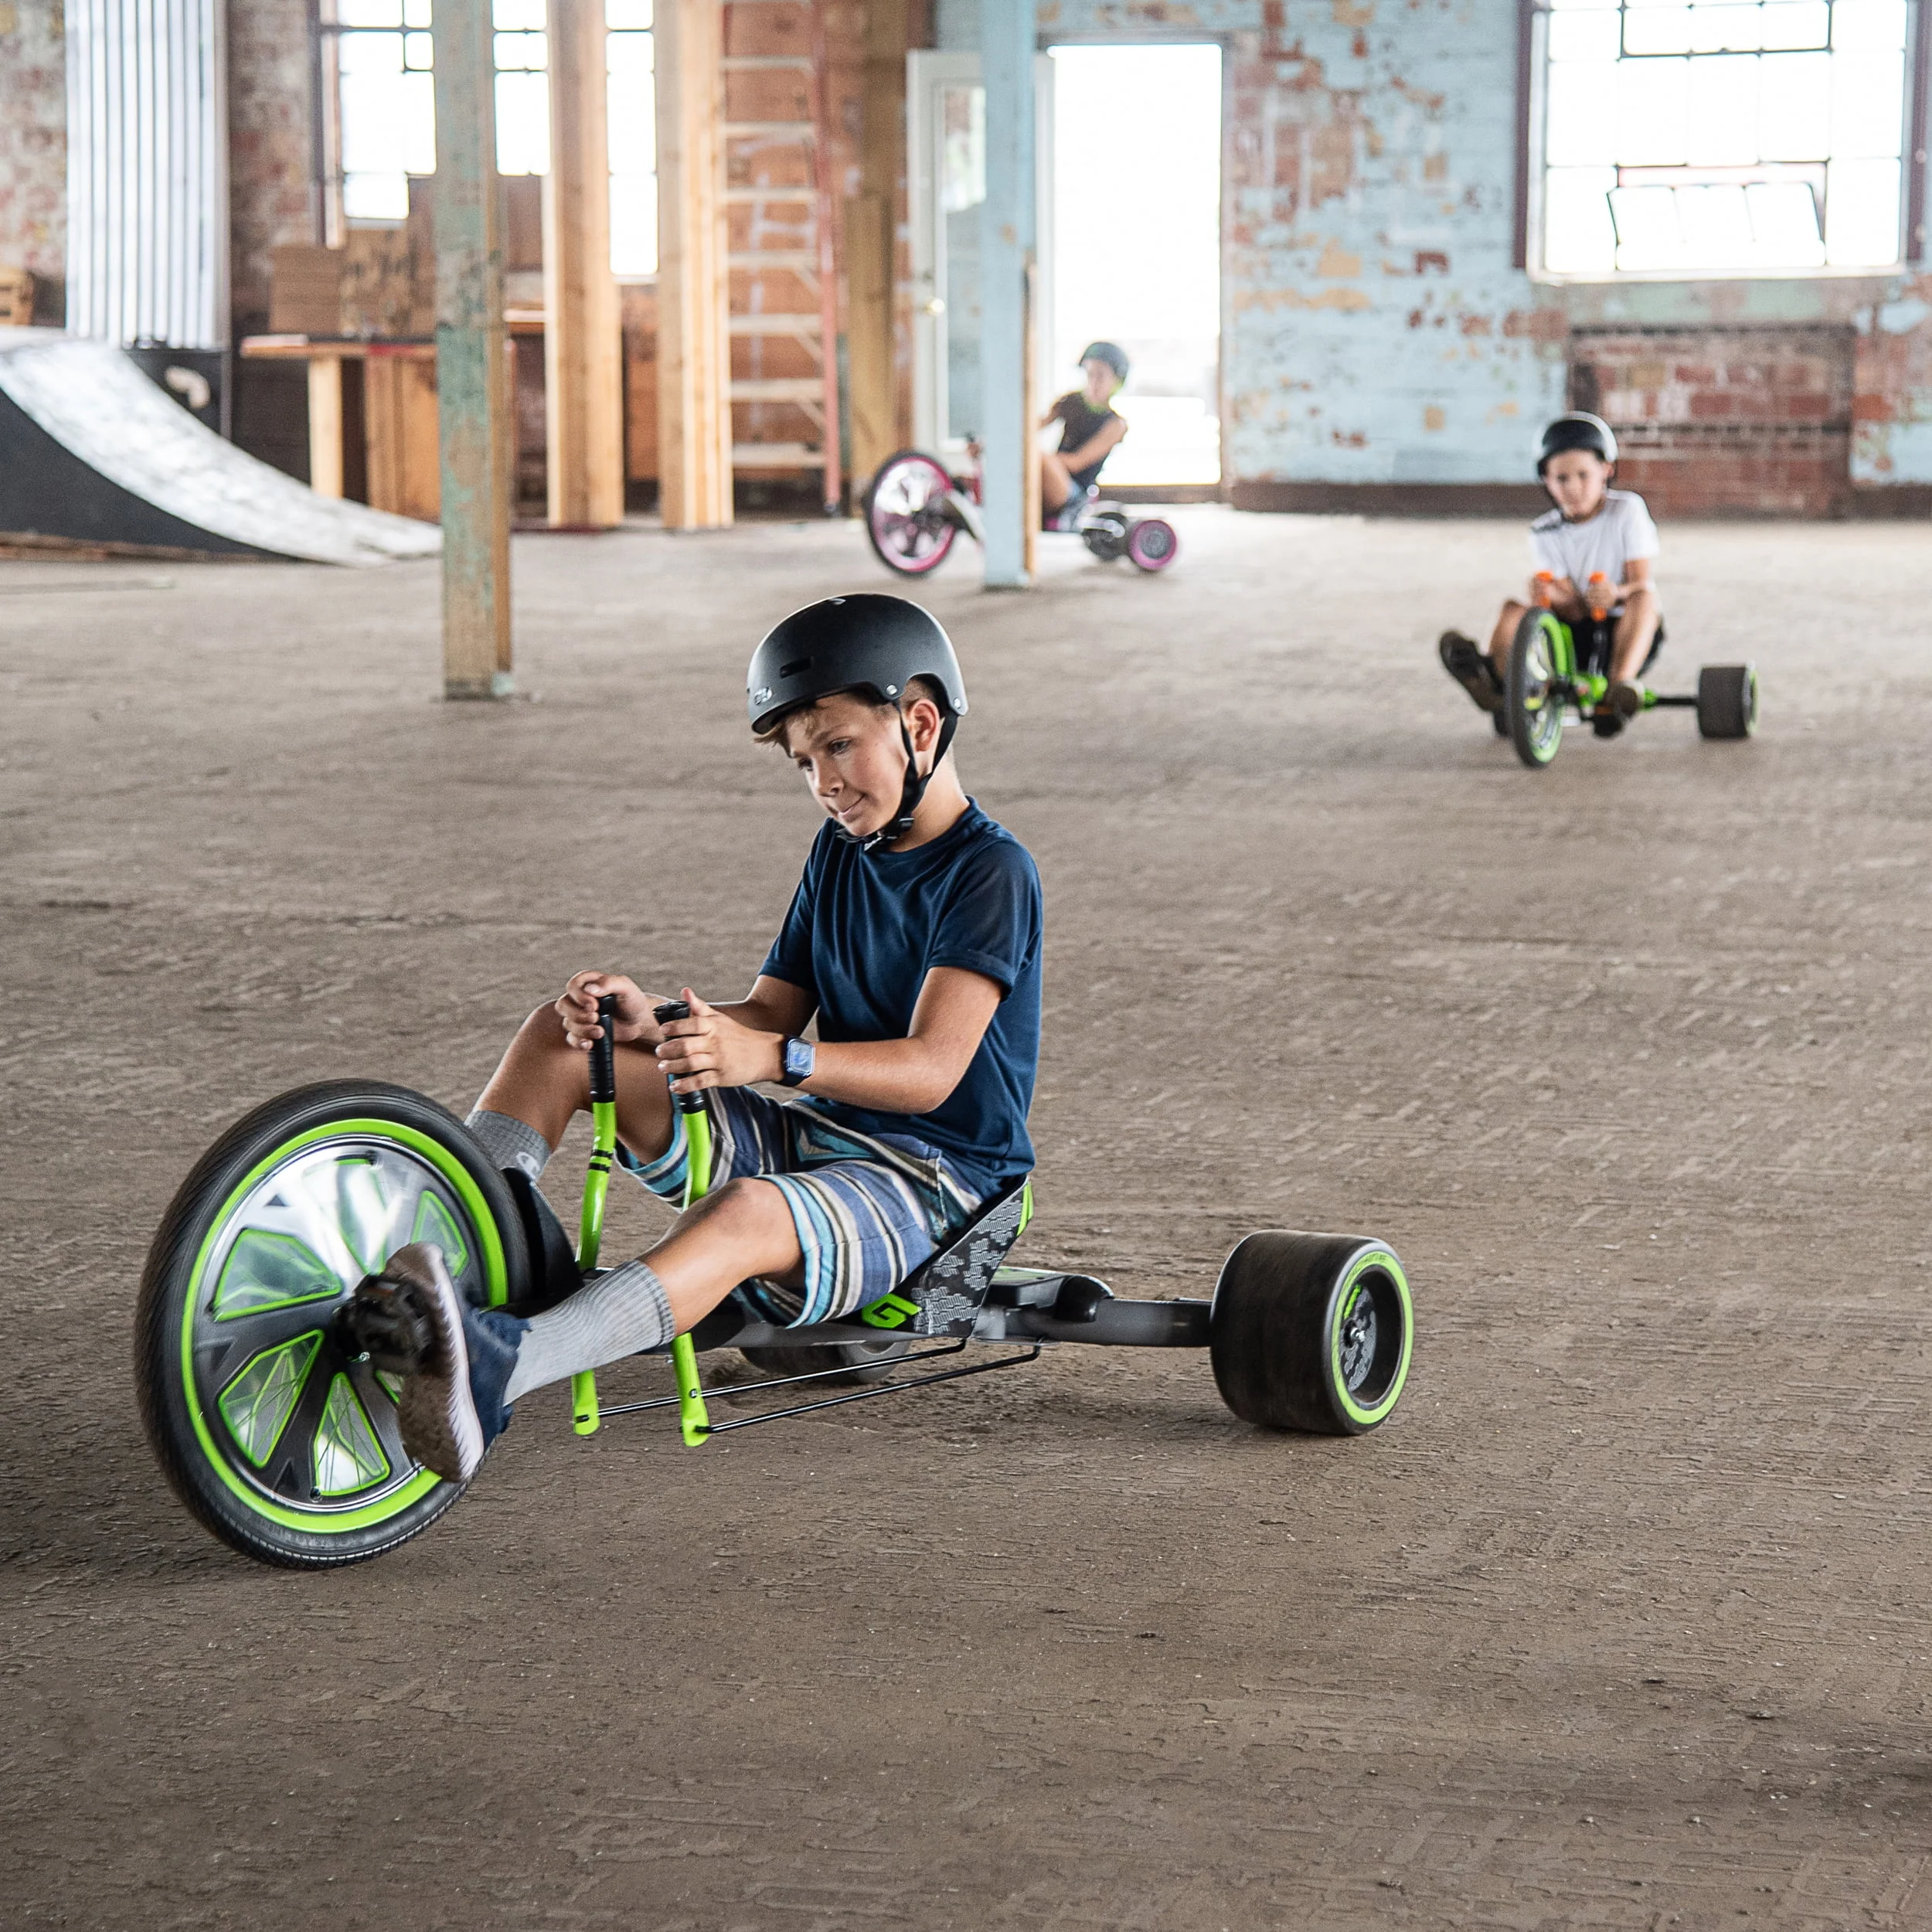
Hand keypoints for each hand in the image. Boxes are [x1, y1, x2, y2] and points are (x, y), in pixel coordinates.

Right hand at [554, 971, 668, 1051]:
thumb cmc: (632, 1001)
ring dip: (583, 1030)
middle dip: (578, 1015)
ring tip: (601, 1032)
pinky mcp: (582, 1032)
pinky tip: (590, 1044)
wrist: (639, 1021)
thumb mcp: (625, 988)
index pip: (572, 986)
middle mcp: (579, 998)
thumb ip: (608, 983)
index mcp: (588, 983)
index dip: (579, 997)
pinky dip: (579, 1042)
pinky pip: (571, 1038)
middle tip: (596, 1018)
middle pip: (563, 1005)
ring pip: (568, 1023)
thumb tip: (589, 989)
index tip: (594, 1006)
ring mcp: (579, 1016)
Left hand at [653, 987, 782, 1097]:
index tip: (663, 1030)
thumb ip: (700, 1007)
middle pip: (687, 1046)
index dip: (675, 1027)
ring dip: (673, 1067)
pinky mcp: (722, 1077)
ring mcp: (719, 1061)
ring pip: (691, 1064)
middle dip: (669, 1050)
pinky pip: (701, 1082)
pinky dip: (685, 1085)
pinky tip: (675, 1086)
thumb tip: (684, 991)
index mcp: (714, 1027)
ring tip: (663, 1067)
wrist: (765, 1054)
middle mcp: (716, 1043)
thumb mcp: (720, 1019)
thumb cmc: (738, 1035)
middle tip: (659, 1052)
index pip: (692, 1024)